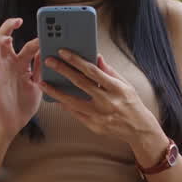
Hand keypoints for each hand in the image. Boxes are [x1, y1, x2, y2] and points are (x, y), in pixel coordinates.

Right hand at [0, 18, 40, 136]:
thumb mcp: (38, 84)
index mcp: (21, 64)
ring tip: (7, 37)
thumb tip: (47, 50)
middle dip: (9, 25)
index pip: (29, 45)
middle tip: (19, 21)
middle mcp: (9, 63)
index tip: (48, 38)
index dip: (38, 40)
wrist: (14, 124)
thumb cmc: (24, 105)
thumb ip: (40, 68)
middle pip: (4, 36)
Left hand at [40, 49, 166, 161]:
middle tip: (49, 61)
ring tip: (43, 83)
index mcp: (116, 88)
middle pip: (80, 83)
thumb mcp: (125, 84)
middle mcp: (107, 101)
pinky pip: (75, 114)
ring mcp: (99, 115)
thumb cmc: (131, 103)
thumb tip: (96, 56)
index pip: (92, 70)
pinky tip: (55, 98)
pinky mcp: (94, 126)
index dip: (76, 60)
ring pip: (72, 101)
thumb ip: (109, 71)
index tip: (63, 52)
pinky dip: (64, 105)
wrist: (138, 129)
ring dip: (56, 91)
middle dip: (62, 70)